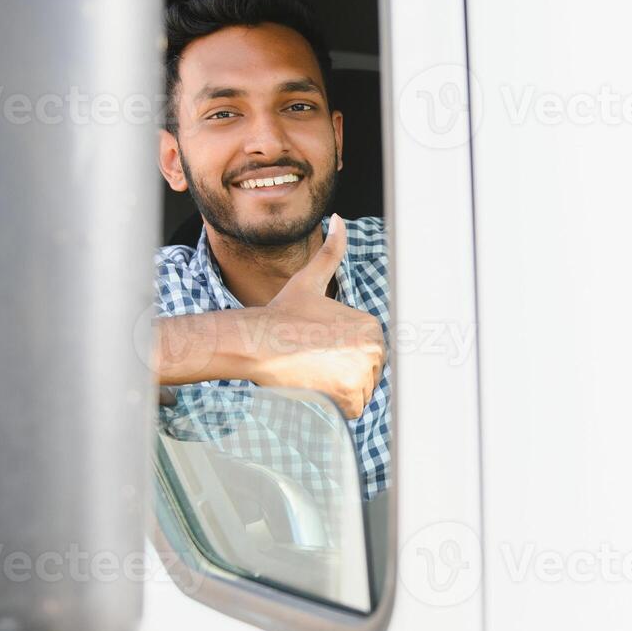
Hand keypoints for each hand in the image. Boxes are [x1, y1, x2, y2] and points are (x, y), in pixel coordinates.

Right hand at [153, 215, 386, 419]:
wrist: (258, 342)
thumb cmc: (282, 314)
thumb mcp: (311, 280)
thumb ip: (332, 251)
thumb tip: (338, 220)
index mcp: (372, 326)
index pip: (366, 353)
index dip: (342, 355)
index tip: (321, 349)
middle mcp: (374, 349)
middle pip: (365, 373)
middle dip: (341, 372)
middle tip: (315, 362)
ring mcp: (363, 375)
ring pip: (358, 391)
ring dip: (338, 390)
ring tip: (313, 373)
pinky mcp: (349, 398)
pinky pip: (352, 410)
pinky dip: (335, 406)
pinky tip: (316, 388)